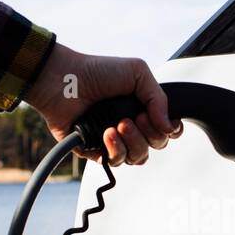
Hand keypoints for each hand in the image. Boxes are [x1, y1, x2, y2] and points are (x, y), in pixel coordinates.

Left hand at [26, 43, 181, 165]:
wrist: (64, 80)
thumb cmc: (97, 72)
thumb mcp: (138, 73)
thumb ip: (159, 98)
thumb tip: (169, 128)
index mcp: (143, 108)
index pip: (167, 130)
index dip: (169, 130)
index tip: (159, 120)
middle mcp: (131, 126)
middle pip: (155, 146)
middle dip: (149, 134)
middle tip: (134, 118)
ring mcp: (114, 140)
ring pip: (138, 158)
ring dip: (132, 142)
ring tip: (118, 125)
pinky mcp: (96, 151)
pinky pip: (114, 163)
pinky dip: (114, 150)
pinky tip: (106, 133)